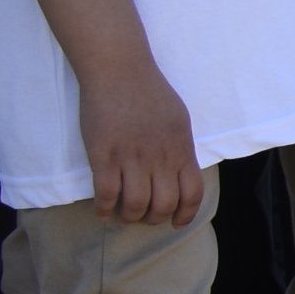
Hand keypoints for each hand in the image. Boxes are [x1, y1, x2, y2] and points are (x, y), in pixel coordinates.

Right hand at [80, 59, 202, 228]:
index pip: (192, 194)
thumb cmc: (150, 92)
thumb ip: (180, 148)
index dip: (185, 215)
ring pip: (135, 204)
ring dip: (129, 217)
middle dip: (154, 219)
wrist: (120, 70)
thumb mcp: (179, 120)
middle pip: (163, 205)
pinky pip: (105, 193)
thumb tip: (180, 172)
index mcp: (181, 149)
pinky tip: (102, 210)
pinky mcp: (103, 154)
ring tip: (123, 215)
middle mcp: (160, 157)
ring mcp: (131, 156)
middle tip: (144, 217)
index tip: (176, 223)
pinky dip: (104, 208)